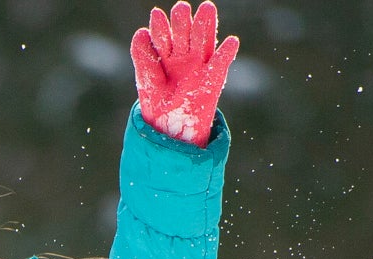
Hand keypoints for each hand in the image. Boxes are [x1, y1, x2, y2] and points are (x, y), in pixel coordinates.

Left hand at [133, 2, 239, 147]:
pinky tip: (231, 41)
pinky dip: (226, 53)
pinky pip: (221, 63)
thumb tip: (140, 33)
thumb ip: (144, 59)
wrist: (171, 133)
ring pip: (202, 42)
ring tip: (206, 8)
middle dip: (182, 22)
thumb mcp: (147, 83)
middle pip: (183, 35)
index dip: (160, 28)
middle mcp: (183, 57)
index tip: (156, 15)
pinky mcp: (214, 78)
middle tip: (180, 8)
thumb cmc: (158, 106)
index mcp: (165, 56)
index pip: (162, 39)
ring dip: (205, 25)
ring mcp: (199, 66)